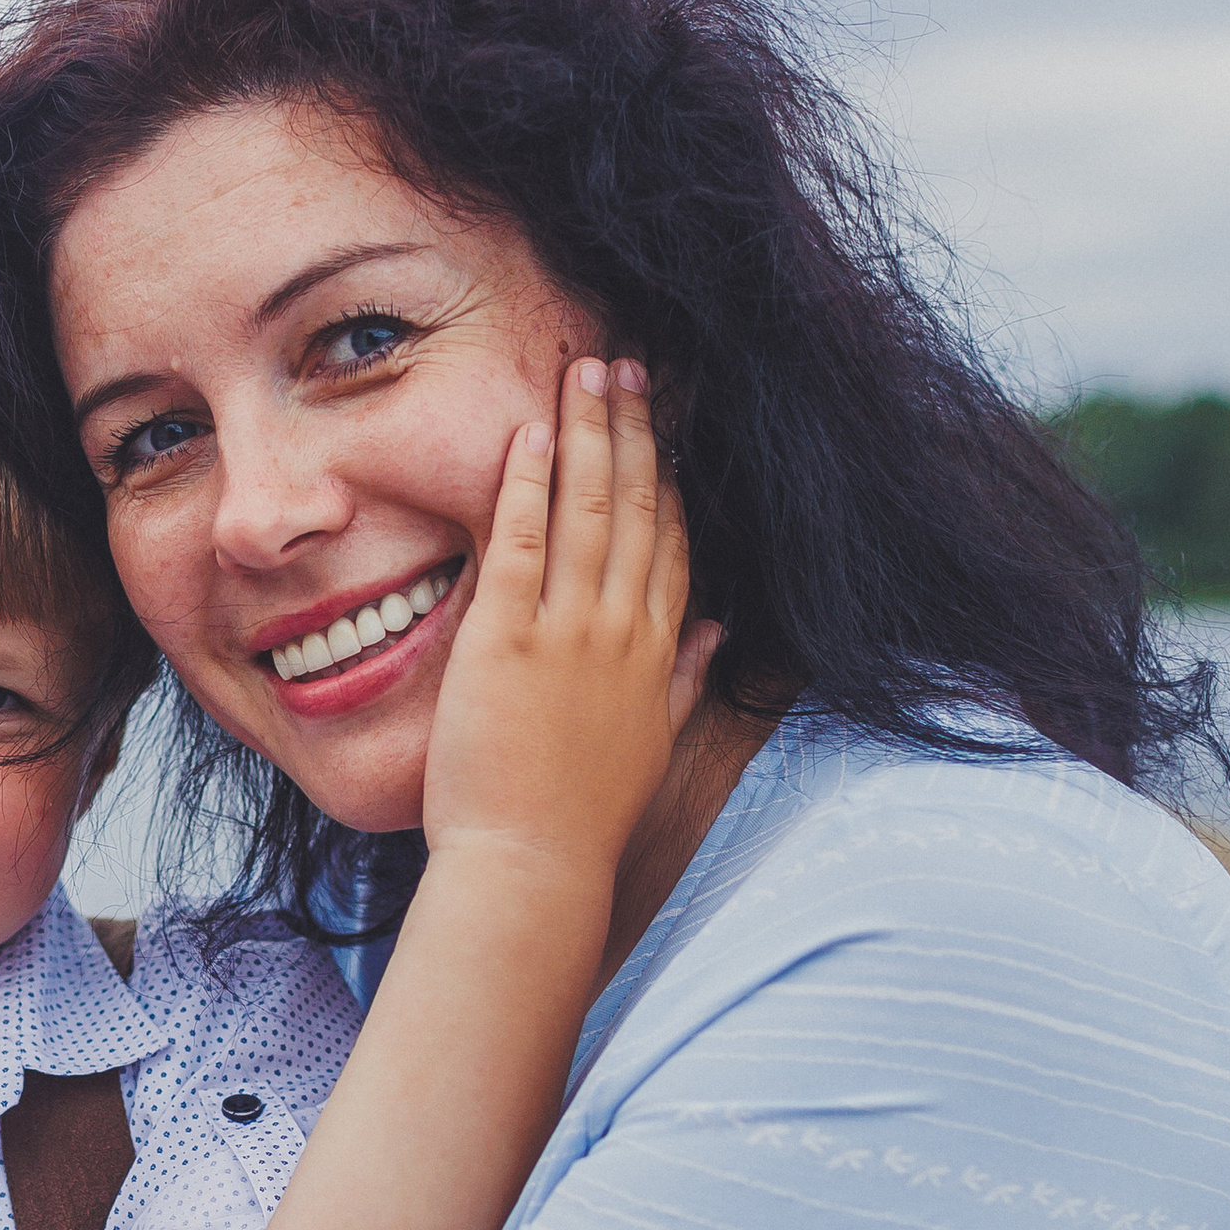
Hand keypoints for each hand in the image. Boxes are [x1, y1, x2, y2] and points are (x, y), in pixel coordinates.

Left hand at [422, 355, 716, 875]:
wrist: (531, 865)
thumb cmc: (578, 817)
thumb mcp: (651, 746)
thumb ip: (686, 682)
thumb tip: (720, 636)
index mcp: (657, 654)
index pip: (672, 544)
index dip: (669, 476)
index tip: (665, 424)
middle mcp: (622, 631)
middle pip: (638, 507)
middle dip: (635, 429)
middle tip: (627, 364)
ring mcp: (569, 632)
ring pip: (590, 508)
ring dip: (590, 432)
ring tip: (587, 370)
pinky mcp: (509, 639)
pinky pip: (522, 542)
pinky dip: (528, 483)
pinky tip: (529, 432)